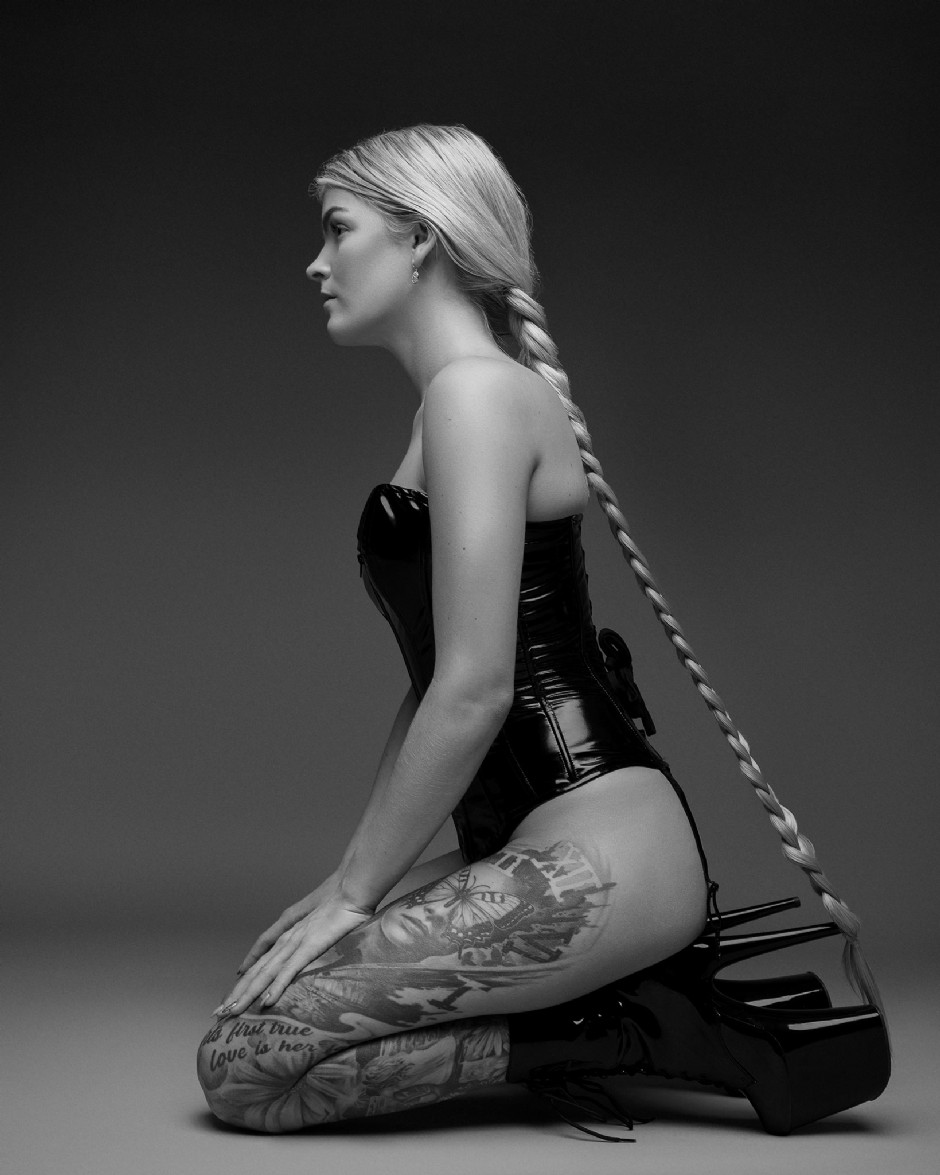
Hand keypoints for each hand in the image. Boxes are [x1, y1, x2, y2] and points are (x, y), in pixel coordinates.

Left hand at [213, 886, 373, 1018]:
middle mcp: (286, 940)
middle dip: (237, 992)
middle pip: (256, 971)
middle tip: (219, 1013)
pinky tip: (266, 1001)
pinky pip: (289, 971)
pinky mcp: (309, 946)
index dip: (245, 980)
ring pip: (266, 974)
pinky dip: (276, 986)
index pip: (261, 962)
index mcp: (288, 935)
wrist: (352, 889)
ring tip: (232, 1011)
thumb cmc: (341, 906)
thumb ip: (313, 940)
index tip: (233, 996)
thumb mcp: (322, 926)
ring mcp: (296, 943)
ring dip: (247, 994)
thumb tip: (313, 953)